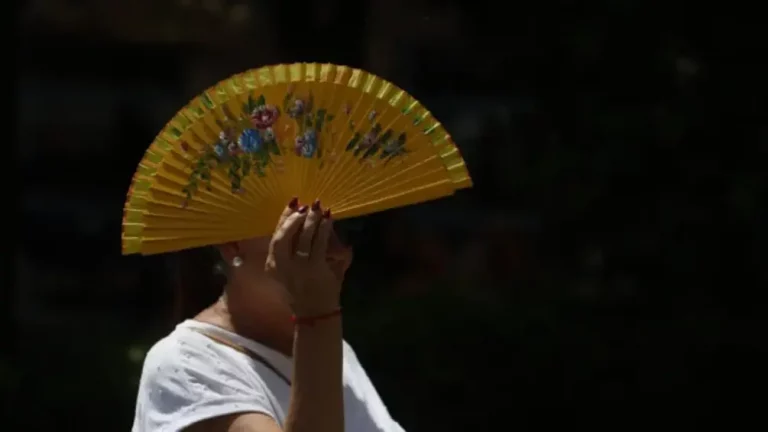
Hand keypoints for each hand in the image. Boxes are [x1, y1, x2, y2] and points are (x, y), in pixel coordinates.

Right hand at [265, 199, 339, 315]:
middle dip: (292, 218)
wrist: (316, 313)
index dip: (283, 219)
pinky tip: (328, 219)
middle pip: (282, 236)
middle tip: (304, 207)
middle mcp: (280, 266)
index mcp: (272, 266)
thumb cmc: (307, 290)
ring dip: (311, 220)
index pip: (275, 237)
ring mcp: (297, 268)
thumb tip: (308, 220)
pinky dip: (323, 228)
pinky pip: (318, 242)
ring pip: (302, 237)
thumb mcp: (292, 271)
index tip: (292, 204)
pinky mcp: (314, 268)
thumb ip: (295, 249)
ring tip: (318, 208)